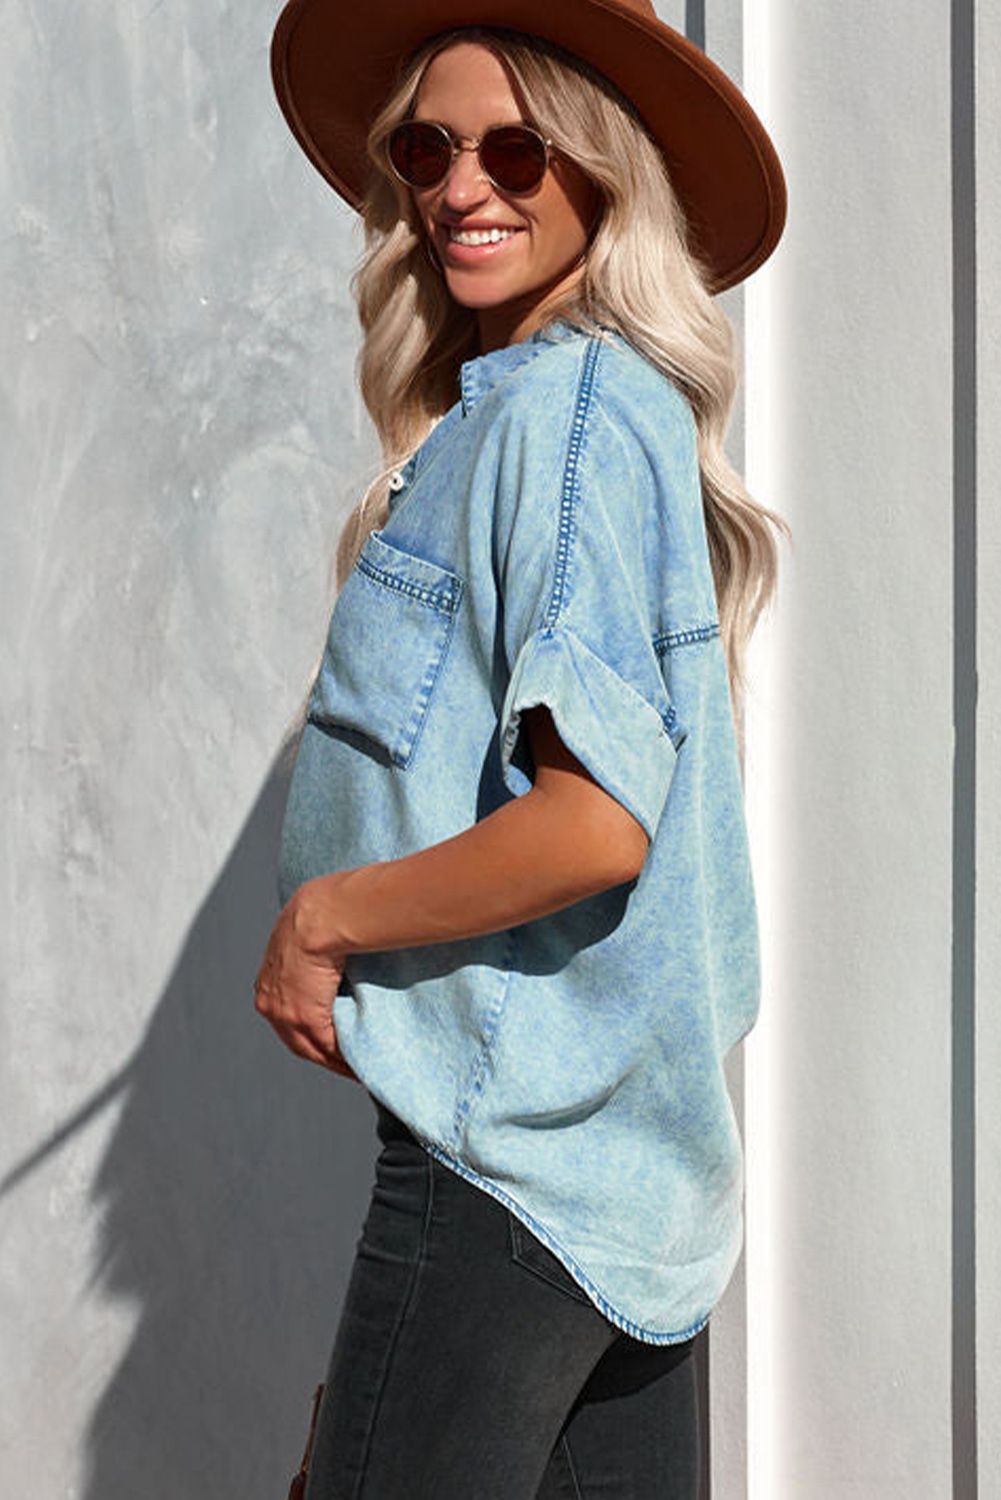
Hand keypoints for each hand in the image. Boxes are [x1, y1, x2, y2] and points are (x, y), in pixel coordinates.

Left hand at [254, 880, 359, 1080]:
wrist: (319, 916)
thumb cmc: (321, 914)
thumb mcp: (308, 935)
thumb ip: (316, 951)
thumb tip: (336, 947)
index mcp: (268, 981)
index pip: (286, 1016)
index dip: (307, 1030)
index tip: (326, 1037)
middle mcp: (270, 1001)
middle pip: (296, 1040)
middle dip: (320, 1053)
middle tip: (344, 1062)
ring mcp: (285, 1013)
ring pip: (311, 1049)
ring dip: (334, 1061)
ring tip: (356, 1068)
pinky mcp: (306, 1018)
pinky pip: (327, 1049)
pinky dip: (344, 1060)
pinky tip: (359, 1064)